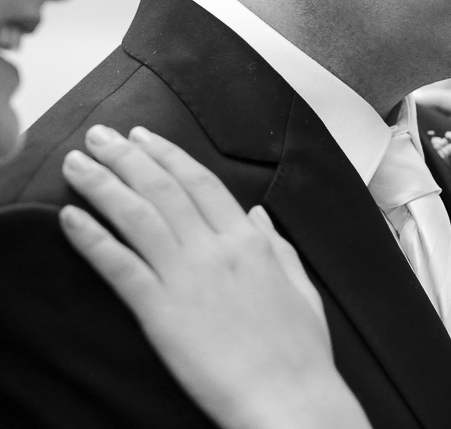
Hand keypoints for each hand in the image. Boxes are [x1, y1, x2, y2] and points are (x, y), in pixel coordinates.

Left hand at [59, 125, 369, 428]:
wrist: (289, 396)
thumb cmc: (300, 350)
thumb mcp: (299, 287)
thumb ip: (276, 246)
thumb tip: (258, 216)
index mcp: (251, 243)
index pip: (202, 183)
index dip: (168, 156)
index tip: (143, 138)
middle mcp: (217, 250)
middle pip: (164, 189)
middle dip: (127, 157)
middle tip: (100, 135)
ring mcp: (188, 278)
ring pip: (138, 216)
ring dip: (103, 184)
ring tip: (76, 163)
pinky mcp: (161, 312)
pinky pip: (120, 266)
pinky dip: (92, 238)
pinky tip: (71, 218)